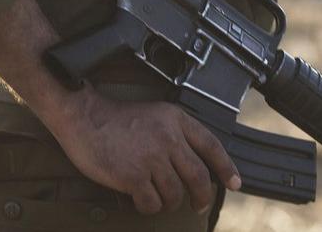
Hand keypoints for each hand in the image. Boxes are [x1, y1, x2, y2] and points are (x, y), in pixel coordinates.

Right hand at [52, 91, 239, 214]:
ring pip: (175, 194)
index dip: (227, 167)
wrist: (85, 117)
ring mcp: (152, 158)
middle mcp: (169, 138)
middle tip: (200, 204)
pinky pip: (152, 203)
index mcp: (177, 120)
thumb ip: (176, 135)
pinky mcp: (134, 175)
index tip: (236, 183)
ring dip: (170, 203)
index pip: (211, 146)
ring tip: (160, 199)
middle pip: (198, 176)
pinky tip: (141, 200)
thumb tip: (194, 165)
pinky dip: (149, 206)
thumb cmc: (118, 119)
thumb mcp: (156, 115)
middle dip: (203, 196)